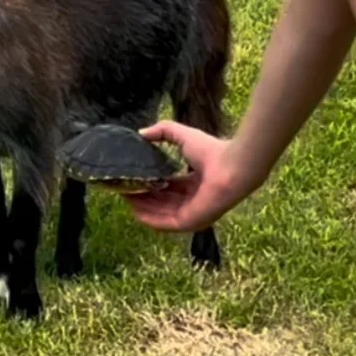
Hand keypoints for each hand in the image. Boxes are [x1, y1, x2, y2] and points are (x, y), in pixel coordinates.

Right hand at [124, 121, 261, 231]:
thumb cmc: (212, 151)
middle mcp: (193, 201)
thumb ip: (163, 131)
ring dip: (142, 208)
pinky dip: (148, 218)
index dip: (150, 184)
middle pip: (162, 203)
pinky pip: (164, 223)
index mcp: (194, 184)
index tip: (133, 179)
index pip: (168, 188)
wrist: (231, 166)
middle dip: (142, 197)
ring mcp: (192, 214)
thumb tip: (142, 132)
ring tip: (125, 198)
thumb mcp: (182, 136)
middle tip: (124, 189)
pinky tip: (134, 210)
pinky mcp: (189, 222)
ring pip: (160, 214)